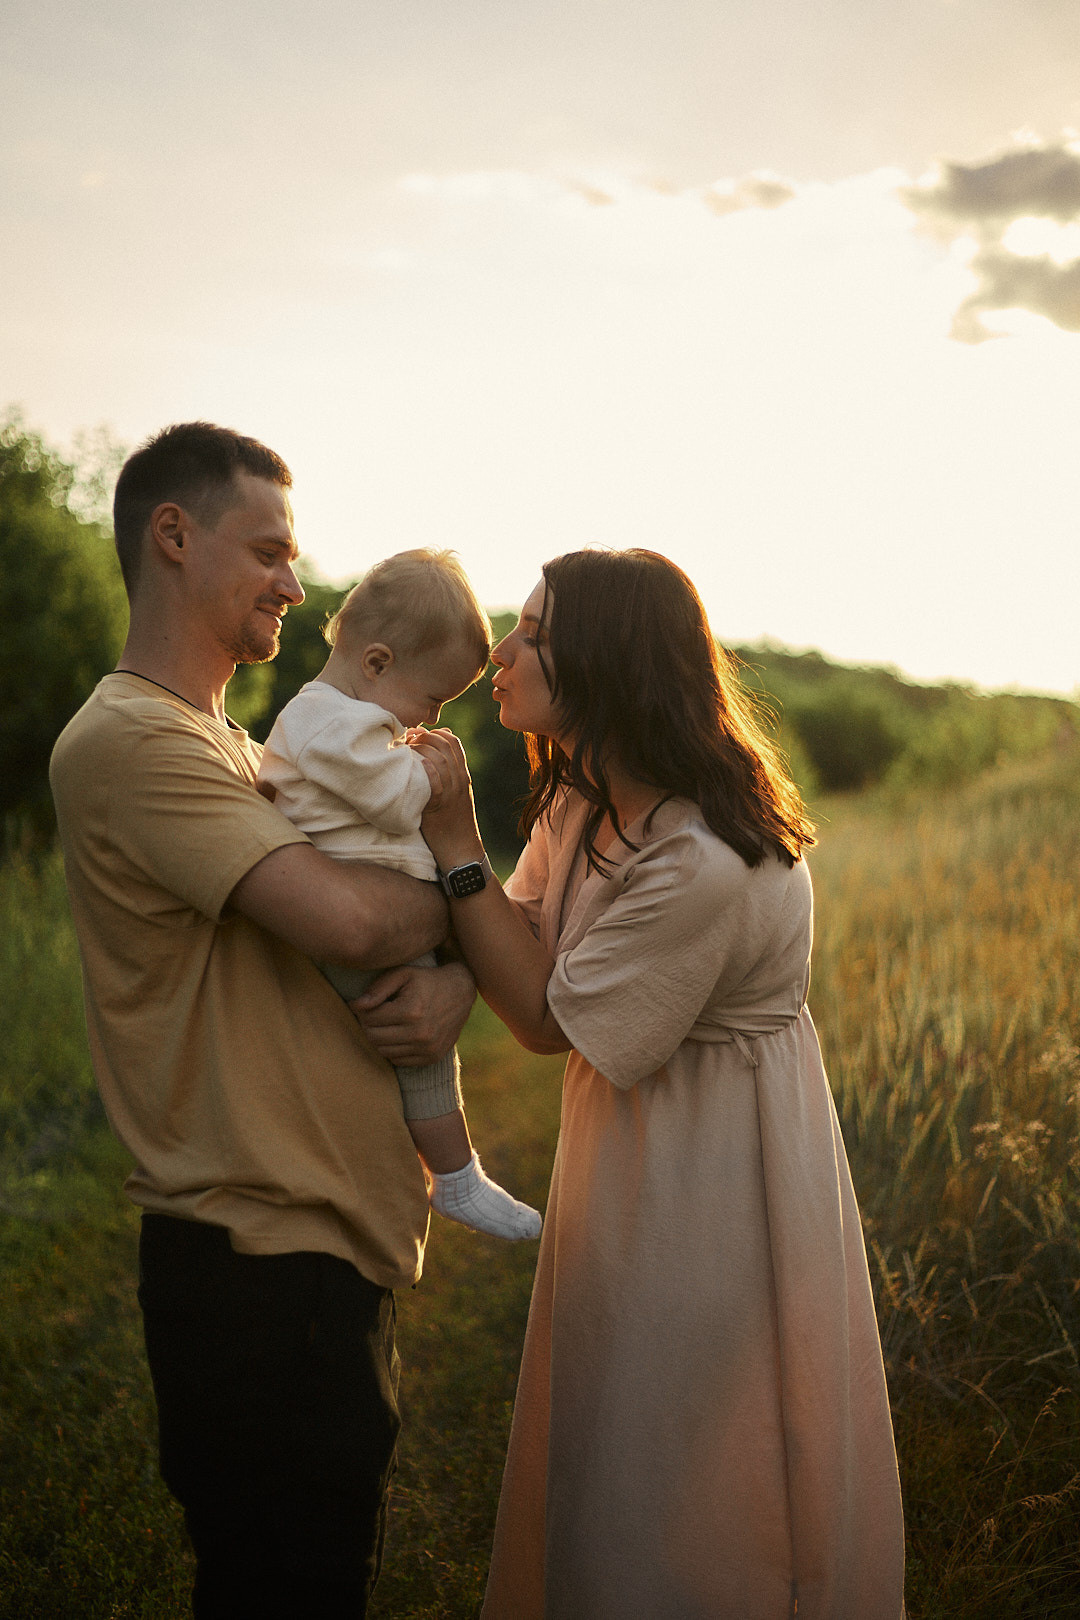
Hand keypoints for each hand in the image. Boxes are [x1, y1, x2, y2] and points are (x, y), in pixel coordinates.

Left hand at [349, 961, 475, 1064]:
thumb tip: (356, 1006)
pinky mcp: (432, 1057)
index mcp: (411, 1010)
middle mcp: (420, 1033)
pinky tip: (398, 1034)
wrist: (461, 991)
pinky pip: (398, 1060)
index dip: (362, 1011)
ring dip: (379, 1038)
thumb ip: (378, 988)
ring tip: (384, 1023)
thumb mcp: (403, 974)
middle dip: (367, 1025)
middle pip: (374, 1037)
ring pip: (384, 1051)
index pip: (370, 1019)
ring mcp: (427, 1048)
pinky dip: (393, 1049)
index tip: (363, 1004)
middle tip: (371, 1015)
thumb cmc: (427, 980)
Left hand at [407, 729, 484, 868]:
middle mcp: (459, 781)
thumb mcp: (455, 796)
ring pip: (441, 760)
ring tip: (404, 751)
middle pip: (445, 746)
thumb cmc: (453, 824)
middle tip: (406, 741)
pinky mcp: (441, 807)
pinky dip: (427, 770)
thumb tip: (431, 756)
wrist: (462, 851)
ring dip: (421, 750)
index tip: (416, 736)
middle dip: (424, 737)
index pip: (453, 742)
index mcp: (463, 776)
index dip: (434, 733)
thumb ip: (447, 777)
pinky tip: (416, 766)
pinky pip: (436, 783)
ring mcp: (452, 793)